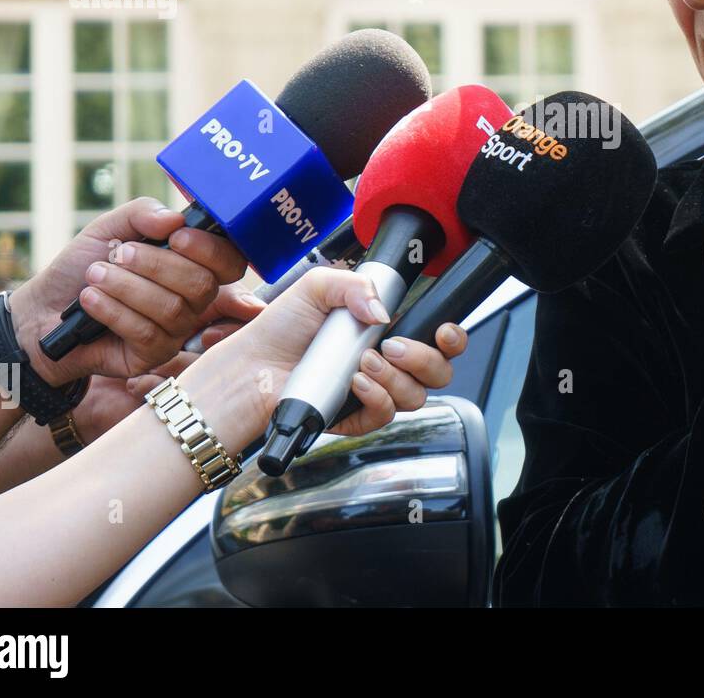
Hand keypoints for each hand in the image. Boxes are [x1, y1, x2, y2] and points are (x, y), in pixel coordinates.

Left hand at [10, 198, 255, 384]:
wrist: (40, 311)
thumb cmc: (80, 267)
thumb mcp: (108, 229)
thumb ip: (141, 214)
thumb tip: (175, 219)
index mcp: (191, 264)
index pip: (229, 260)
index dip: (210, 249)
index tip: (174, 237)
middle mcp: (192, 299)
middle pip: (202, 285)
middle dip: (156, 265)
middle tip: (118, 255)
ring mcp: (176, 330)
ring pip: (173, 309)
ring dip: (127, 287)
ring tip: (94, 276)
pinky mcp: (153, 356)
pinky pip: (148, 333)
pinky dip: (114, 310)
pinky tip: (89, 299)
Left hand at [181, 266, 466, 446]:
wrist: (252, 365)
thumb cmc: (280, 329)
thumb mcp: (317, 287)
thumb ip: (355, 285)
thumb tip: (384, 311)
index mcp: (384, 331)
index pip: (436, 339)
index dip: (451, 339)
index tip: (444, 331)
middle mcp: (385, 363)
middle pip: (437, 372)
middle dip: (425, 359)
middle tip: (394, 346)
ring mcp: (372, 392)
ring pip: (415, 396)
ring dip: (395, 378)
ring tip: (363, 362)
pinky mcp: (356, 418)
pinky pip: (385, 416)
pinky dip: (376, 397)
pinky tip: (354, 381)